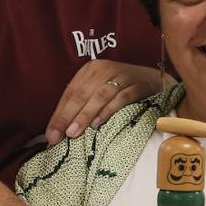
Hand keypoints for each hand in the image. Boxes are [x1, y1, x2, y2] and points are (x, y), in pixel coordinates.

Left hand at [46, 60, 165, 143]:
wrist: (155, 81)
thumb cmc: (121, 90)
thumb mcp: (98, 93)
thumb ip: (80, 107)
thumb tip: (58, 131)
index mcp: (91, 70)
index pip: (71, 92)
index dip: (60, 114)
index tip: (51, 135)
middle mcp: (105, 69)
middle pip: (83, 93)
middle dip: (69, 116)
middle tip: (60, 136)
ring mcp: (123, 75)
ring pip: (100, 95)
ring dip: (86, 115)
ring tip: (74, 133)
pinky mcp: (139, 84)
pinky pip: (122, 98)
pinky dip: (109, 111)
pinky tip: (99, 124)